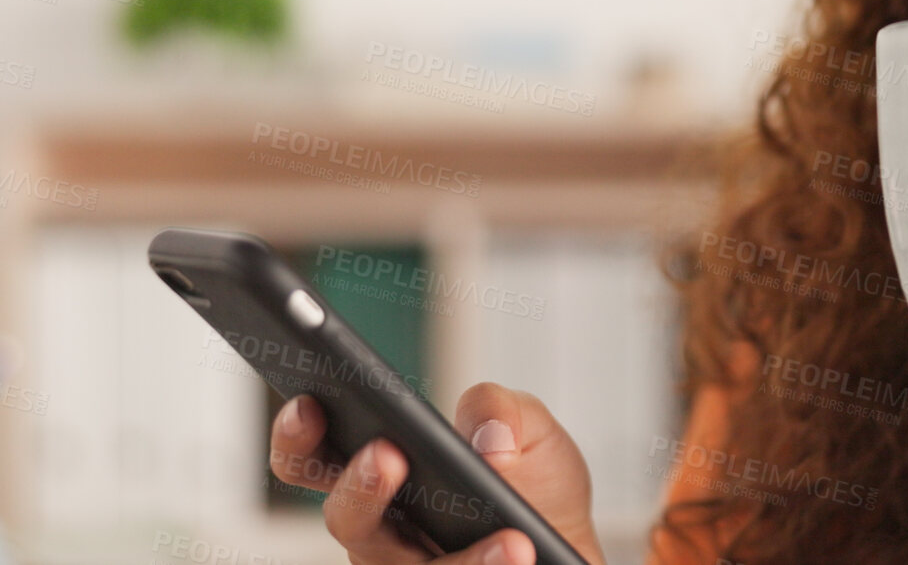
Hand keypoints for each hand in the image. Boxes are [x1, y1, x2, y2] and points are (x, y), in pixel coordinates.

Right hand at [269, 383, 606, 564]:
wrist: (565, 542)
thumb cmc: (530, 480)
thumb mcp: (526, 427)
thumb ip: (500, 409)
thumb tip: (486, 439)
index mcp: (380, 467)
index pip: (314, 454)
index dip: (297, 434)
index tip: (308, 405)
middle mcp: (380, 526)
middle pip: (344, 518)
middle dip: (360, 487)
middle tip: (387, 456)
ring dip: (453, 552)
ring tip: (503, 533)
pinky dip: (484, 564)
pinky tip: (517, 547)